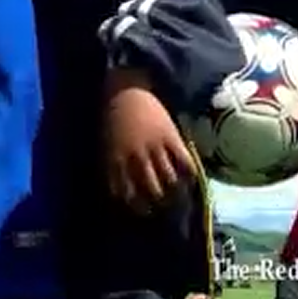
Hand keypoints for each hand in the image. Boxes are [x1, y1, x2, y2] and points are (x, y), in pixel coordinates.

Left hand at [104, 68, 195, 213]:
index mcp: (116, 160)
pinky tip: (190, 177)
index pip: (126, 193)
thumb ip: (115, 164)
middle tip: (162, 208)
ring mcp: (154, 148)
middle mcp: (135, 158)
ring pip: (168, 180)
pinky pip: (184, 162)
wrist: (126, 88)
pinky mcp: (170, 137)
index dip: (135, 205)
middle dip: (157, 204)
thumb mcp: (107, 143)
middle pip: (150, 191)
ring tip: (178, 195)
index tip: (141, 210)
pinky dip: (188, 173)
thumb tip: (120, 189)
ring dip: (174, 192)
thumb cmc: (114, 115)